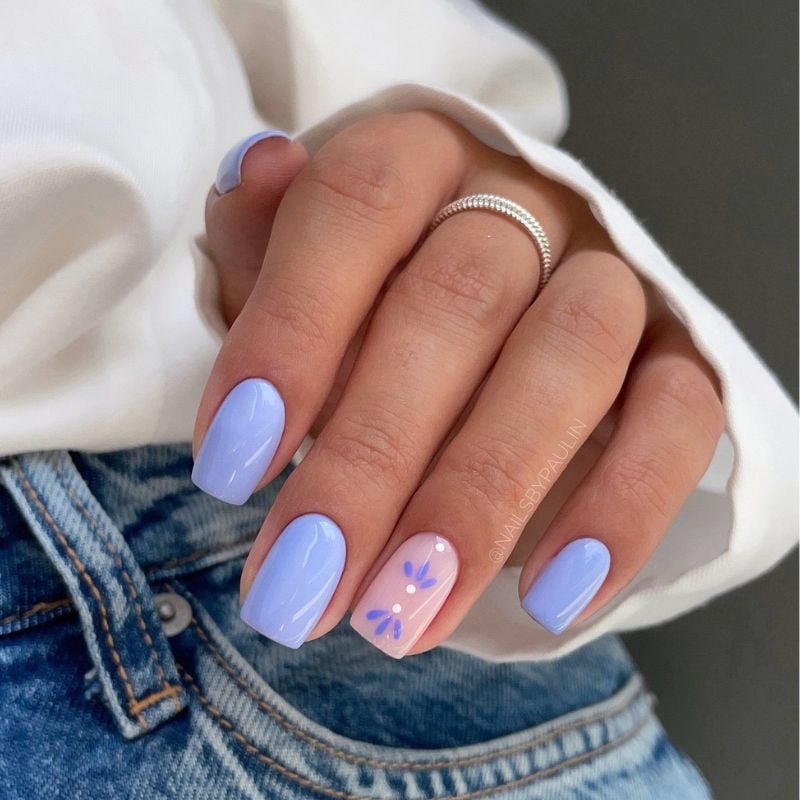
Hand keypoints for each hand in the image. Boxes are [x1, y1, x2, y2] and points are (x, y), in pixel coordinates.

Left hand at [193, 111, 723, 655]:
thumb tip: (254, 167)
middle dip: (371, 458)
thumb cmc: (369, 310)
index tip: (231, 468)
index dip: (292, 330)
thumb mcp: (295, 278)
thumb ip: (263, 238)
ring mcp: (615, 277)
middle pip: (457, 302)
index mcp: (425, 163)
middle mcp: (528, 204)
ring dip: (482, 498)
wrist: (490, 339)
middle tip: (303, 583)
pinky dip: (621, 510)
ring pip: (571, 357)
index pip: (360, 204)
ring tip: (403, 615)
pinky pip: (681, 418)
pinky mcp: (683, 356)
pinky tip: (552, 599)